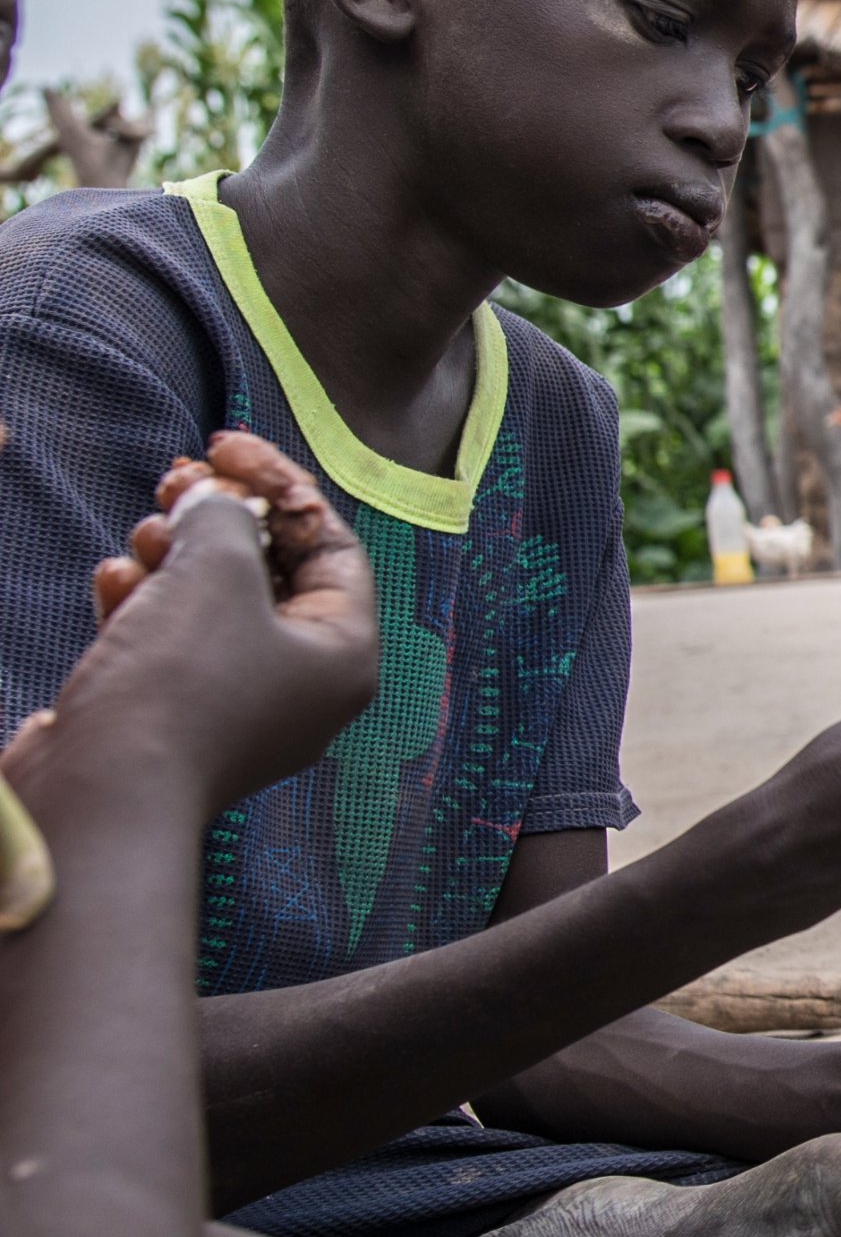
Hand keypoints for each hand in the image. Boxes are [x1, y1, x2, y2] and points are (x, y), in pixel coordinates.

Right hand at [11, 433, 377, 813]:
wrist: (101, 791)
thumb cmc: (179, 680)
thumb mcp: (217, 570)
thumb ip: (226, 517)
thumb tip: (214, 500)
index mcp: (344, 654)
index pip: (331, 546)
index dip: (280, 485)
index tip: (223, 445)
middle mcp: (302, 686)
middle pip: (270, 572)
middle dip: (218, 519)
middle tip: (174, 480)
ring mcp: (236, 707)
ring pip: (211, 603)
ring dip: (174, 556)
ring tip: (143, 536)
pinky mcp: (172, 720)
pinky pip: (166, 643)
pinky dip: (142, 604)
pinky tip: (114, 583)